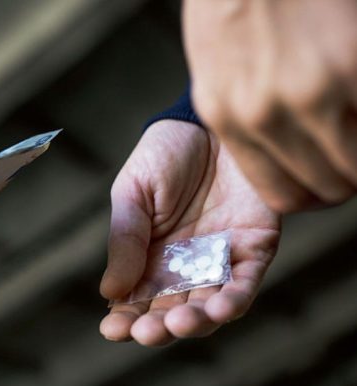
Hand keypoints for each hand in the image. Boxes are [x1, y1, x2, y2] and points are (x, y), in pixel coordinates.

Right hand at [99, 120, 280, 345]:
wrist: (212, 122)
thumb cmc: (165, 153)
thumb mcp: (132, 193)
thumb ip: (125, 240)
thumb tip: (109, 292)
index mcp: (147, 257)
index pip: (134, 301)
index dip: (124, 321)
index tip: (113, 330)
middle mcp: (183, 267)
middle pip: (170, 313)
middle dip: (158, 329)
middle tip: (148, 331)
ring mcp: (218, 261)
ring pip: (208, 308)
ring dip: (195, 323)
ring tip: (180, 322)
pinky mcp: (254, 248)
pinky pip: (245, 284)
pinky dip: (234, 301)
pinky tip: (218, 309)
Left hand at [184, 0, 356, 212]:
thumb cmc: (231, 4)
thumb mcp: (215, 72)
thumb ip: (242, 118)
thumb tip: (276, 154)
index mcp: (226, 118)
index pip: (281, 195)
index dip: (313, 193)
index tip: (326, 179)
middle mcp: (263, 114)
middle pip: (327, 187)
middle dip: (347, 178)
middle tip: (351, 150)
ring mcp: (310, 91)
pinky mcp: (352, 65)